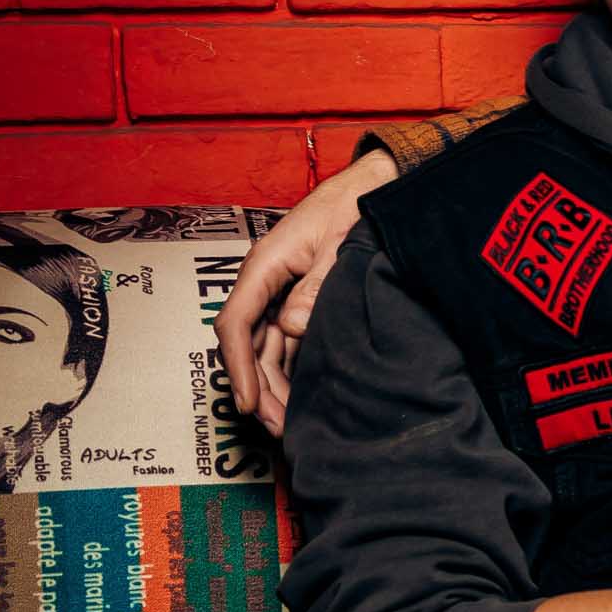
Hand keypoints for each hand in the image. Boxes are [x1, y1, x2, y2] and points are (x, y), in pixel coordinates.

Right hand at [217, 149, 397, 433]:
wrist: (374, 183)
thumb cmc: (354, 205)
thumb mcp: (339, 244)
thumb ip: (317, 286)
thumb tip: (293, 328)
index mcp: (265, 264)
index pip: (236, 323)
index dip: (239, 367)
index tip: (247, 404)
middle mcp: (267, 280)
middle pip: (250, 344)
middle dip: (259, 388)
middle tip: (276, 428)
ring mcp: (281, 290)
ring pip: (268, 346)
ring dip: (275, 384)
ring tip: (289, 422)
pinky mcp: (300, 297)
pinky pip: (286, 339)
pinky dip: (291, 367)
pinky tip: (303, 394)